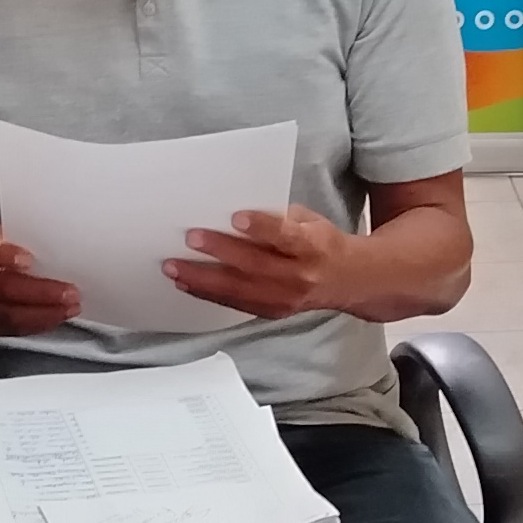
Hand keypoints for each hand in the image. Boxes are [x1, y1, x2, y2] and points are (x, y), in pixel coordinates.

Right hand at [0, 218, 81, 338]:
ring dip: (42, 314)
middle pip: (2, 287)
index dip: (3, 254)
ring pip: (6, 314)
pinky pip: (5, 328)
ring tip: (70, 309)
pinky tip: (53, 319)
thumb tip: (56, 245)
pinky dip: (33, 325)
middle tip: (71, 293)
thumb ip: (14, 237)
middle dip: (41, 293)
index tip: (27, 260)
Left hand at [162, 204, 363, 320]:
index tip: (236, 217)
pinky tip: (187, 284)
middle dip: (220, 252)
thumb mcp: (309, 220)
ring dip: (203, 280)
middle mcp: (300, 276)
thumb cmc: (321, 242)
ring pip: (240, 290)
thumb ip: (278, 217)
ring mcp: (286, 299)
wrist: (348, 280)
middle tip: (190, 239)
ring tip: (174, 269)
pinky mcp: (272, 312)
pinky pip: (236, 304)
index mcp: (313, 246)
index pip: (286, 237)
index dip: (262, 227)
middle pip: (256, 265)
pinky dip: (210, 294)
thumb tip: (233, 211)